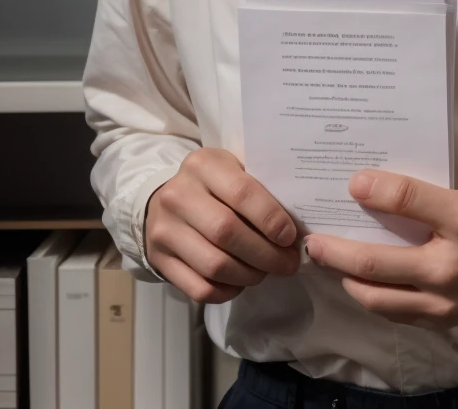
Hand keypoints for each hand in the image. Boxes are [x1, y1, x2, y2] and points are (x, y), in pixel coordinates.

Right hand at [145, 147, 300, 303]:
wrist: (164, 200)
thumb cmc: (213, 184)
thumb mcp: (233, 168)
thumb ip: (260, 185)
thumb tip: (298, 220)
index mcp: (202, 165)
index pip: (242, 193)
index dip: (270, 219)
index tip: (290, 236)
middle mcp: (178, 195)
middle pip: (227, 233)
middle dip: (265, 254)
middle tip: (287, 263)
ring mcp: (164, 230)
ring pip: (214, 265)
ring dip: (249, 275)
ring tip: (266, 272)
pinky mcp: (159, 260)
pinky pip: (198, 288)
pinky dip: (226, 292)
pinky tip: (240, 282)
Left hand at [303, 169, 457, 330]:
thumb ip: (419, 195)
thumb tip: (366, 187)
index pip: (406, 201)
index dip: (374, 190)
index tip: (349, 181)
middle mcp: (449, 271)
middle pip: (376, 266)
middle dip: (337, 254)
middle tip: (313, 243)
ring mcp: (443, 305)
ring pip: (379, 298)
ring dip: (349, 281)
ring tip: (331, 262)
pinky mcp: (443, 322)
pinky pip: (396, 312)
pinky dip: (372, 297)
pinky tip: (362, 280)